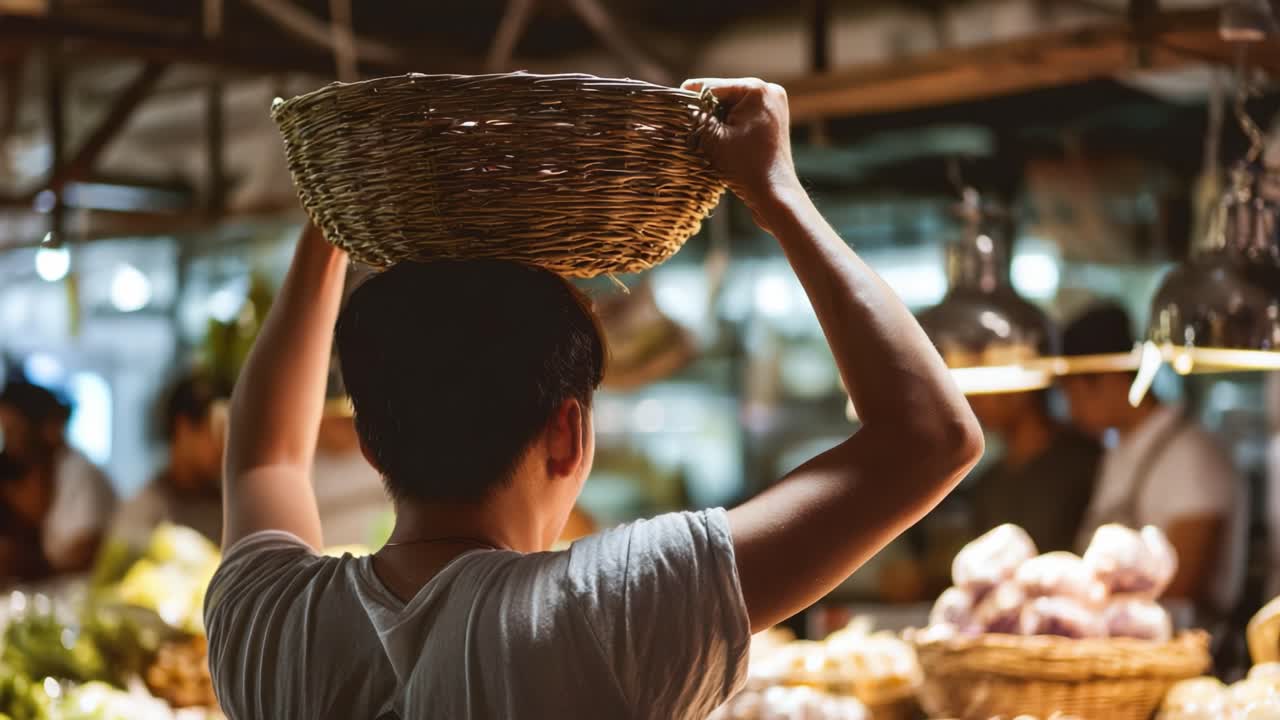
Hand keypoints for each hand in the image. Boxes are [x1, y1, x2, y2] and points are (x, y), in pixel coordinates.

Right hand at [682, 77, 802, 228]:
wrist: (775, 194)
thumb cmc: (746, 166)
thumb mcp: (712, 138)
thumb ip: (694, 118)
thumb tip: (676, 106)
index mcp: (756, 89)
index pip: (712, 87)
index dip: (688, 97)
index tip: (669, 104)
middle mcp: (769, 91)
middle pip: (723, 96)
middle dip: (705, 111)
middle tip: (686, 126)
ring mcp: (774, 106)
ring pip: (732, 108)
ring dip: (716, 120)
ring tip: (703, 136)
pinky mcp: (773, 121)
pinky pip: (744, 117)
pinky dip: (729, 126)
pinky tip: (720, 140)